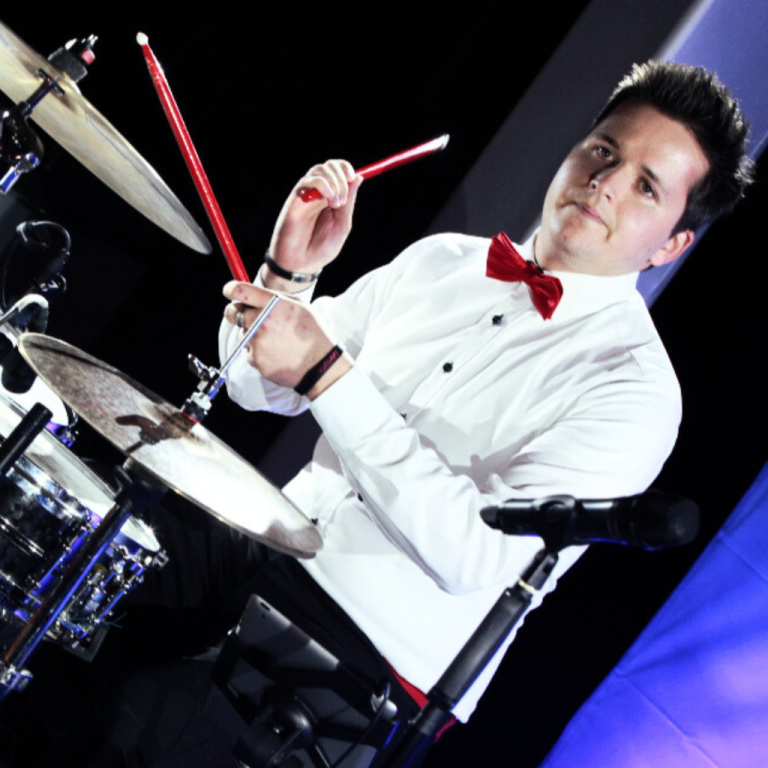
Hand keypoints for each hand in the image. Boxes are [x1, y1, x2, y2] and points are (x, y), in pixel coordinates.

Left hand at [223, 281, 351, 398]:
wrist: (320, 365)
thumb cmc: (312, 333)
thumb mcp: (299, 305)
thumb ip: (274, 298)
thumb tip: (252, 295)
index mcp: (273, 304)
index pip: (239, 291)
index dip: (230, 290)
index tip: (229, 292)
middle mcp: (261, 321)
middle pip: (231, 312)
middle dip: (235, 312)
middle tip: (247, 317)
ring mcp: (256, 342)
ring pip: (242, 333)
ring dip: (252, 334)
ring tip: (275, 340)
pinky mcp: (255, 359)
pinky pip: (249, 351)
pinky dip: (258, 352)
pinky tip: (276, 353)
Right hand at [265, 160, 362, 291]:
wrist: (301, 264)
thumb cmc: (320, 249)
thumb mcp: (342, 225)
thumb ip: (349, 202)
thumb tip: (358, 178)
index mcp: (331, 198)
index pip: (338, 172)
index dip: (346, 168)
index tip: (353, 177)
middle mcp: (318, 194)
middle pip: (329, 166)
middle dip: (341, 174)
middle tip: (344, 198)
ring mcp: (306, 195)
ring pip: (319, 170)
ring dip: (334, 181)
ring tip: (337, 203)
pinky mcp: (295, 199)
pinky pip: (308, 180)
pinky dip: (323, 185)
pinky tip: (329, 200)